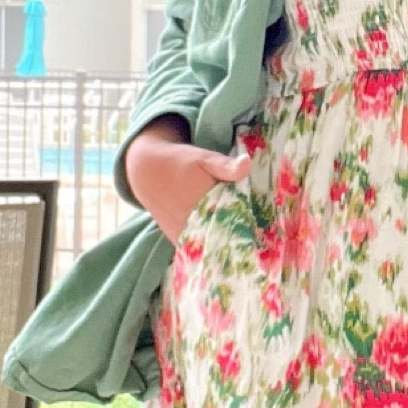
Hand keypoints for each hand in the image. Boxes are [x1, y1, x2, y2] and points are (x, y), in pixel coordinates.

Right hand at [125, 124, 250, 244]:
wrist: (146, 171)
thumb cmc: (179, 162)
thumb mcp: (204, 158)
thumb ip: (226, 165)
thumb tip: (248, 163)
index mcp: (202, 202)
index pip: (232, 223)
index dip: (248, 228)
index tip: (261, 231)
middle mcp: (190, 222)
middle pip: (222, 239)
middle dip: (238, 240)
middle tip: (255, 240)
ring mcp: (181, 233)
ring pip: (208, 247)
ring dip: (224, 246)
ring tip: (242, 246)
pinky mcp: (175, 237)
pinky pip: (196, 249)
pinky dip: (208, 247)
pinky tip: (222, 245)